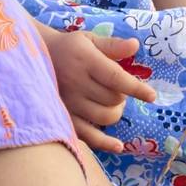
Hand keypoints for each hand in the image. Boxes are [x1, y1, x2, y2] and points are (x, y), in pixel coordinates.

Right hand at [39, 24, 156, 154]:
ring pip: (104, 117)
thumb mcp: (89, 40)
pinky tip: (118, 146)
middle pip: (113, 99)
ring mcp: (68, 102)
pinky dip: (104, 143)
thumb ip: (112, 45)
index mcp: (85, 60)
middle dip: (122, 96)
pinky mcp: (63, 117)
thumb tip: (135, 45)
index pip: (115, 77)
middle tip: (116, 89)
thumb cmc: (69, 49)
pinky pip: (87, 135)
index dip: (136, 88)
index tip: (151, 96)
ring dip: (115, 112)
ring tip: (109, 102)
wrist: (34, 60)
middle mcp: (75, 82)